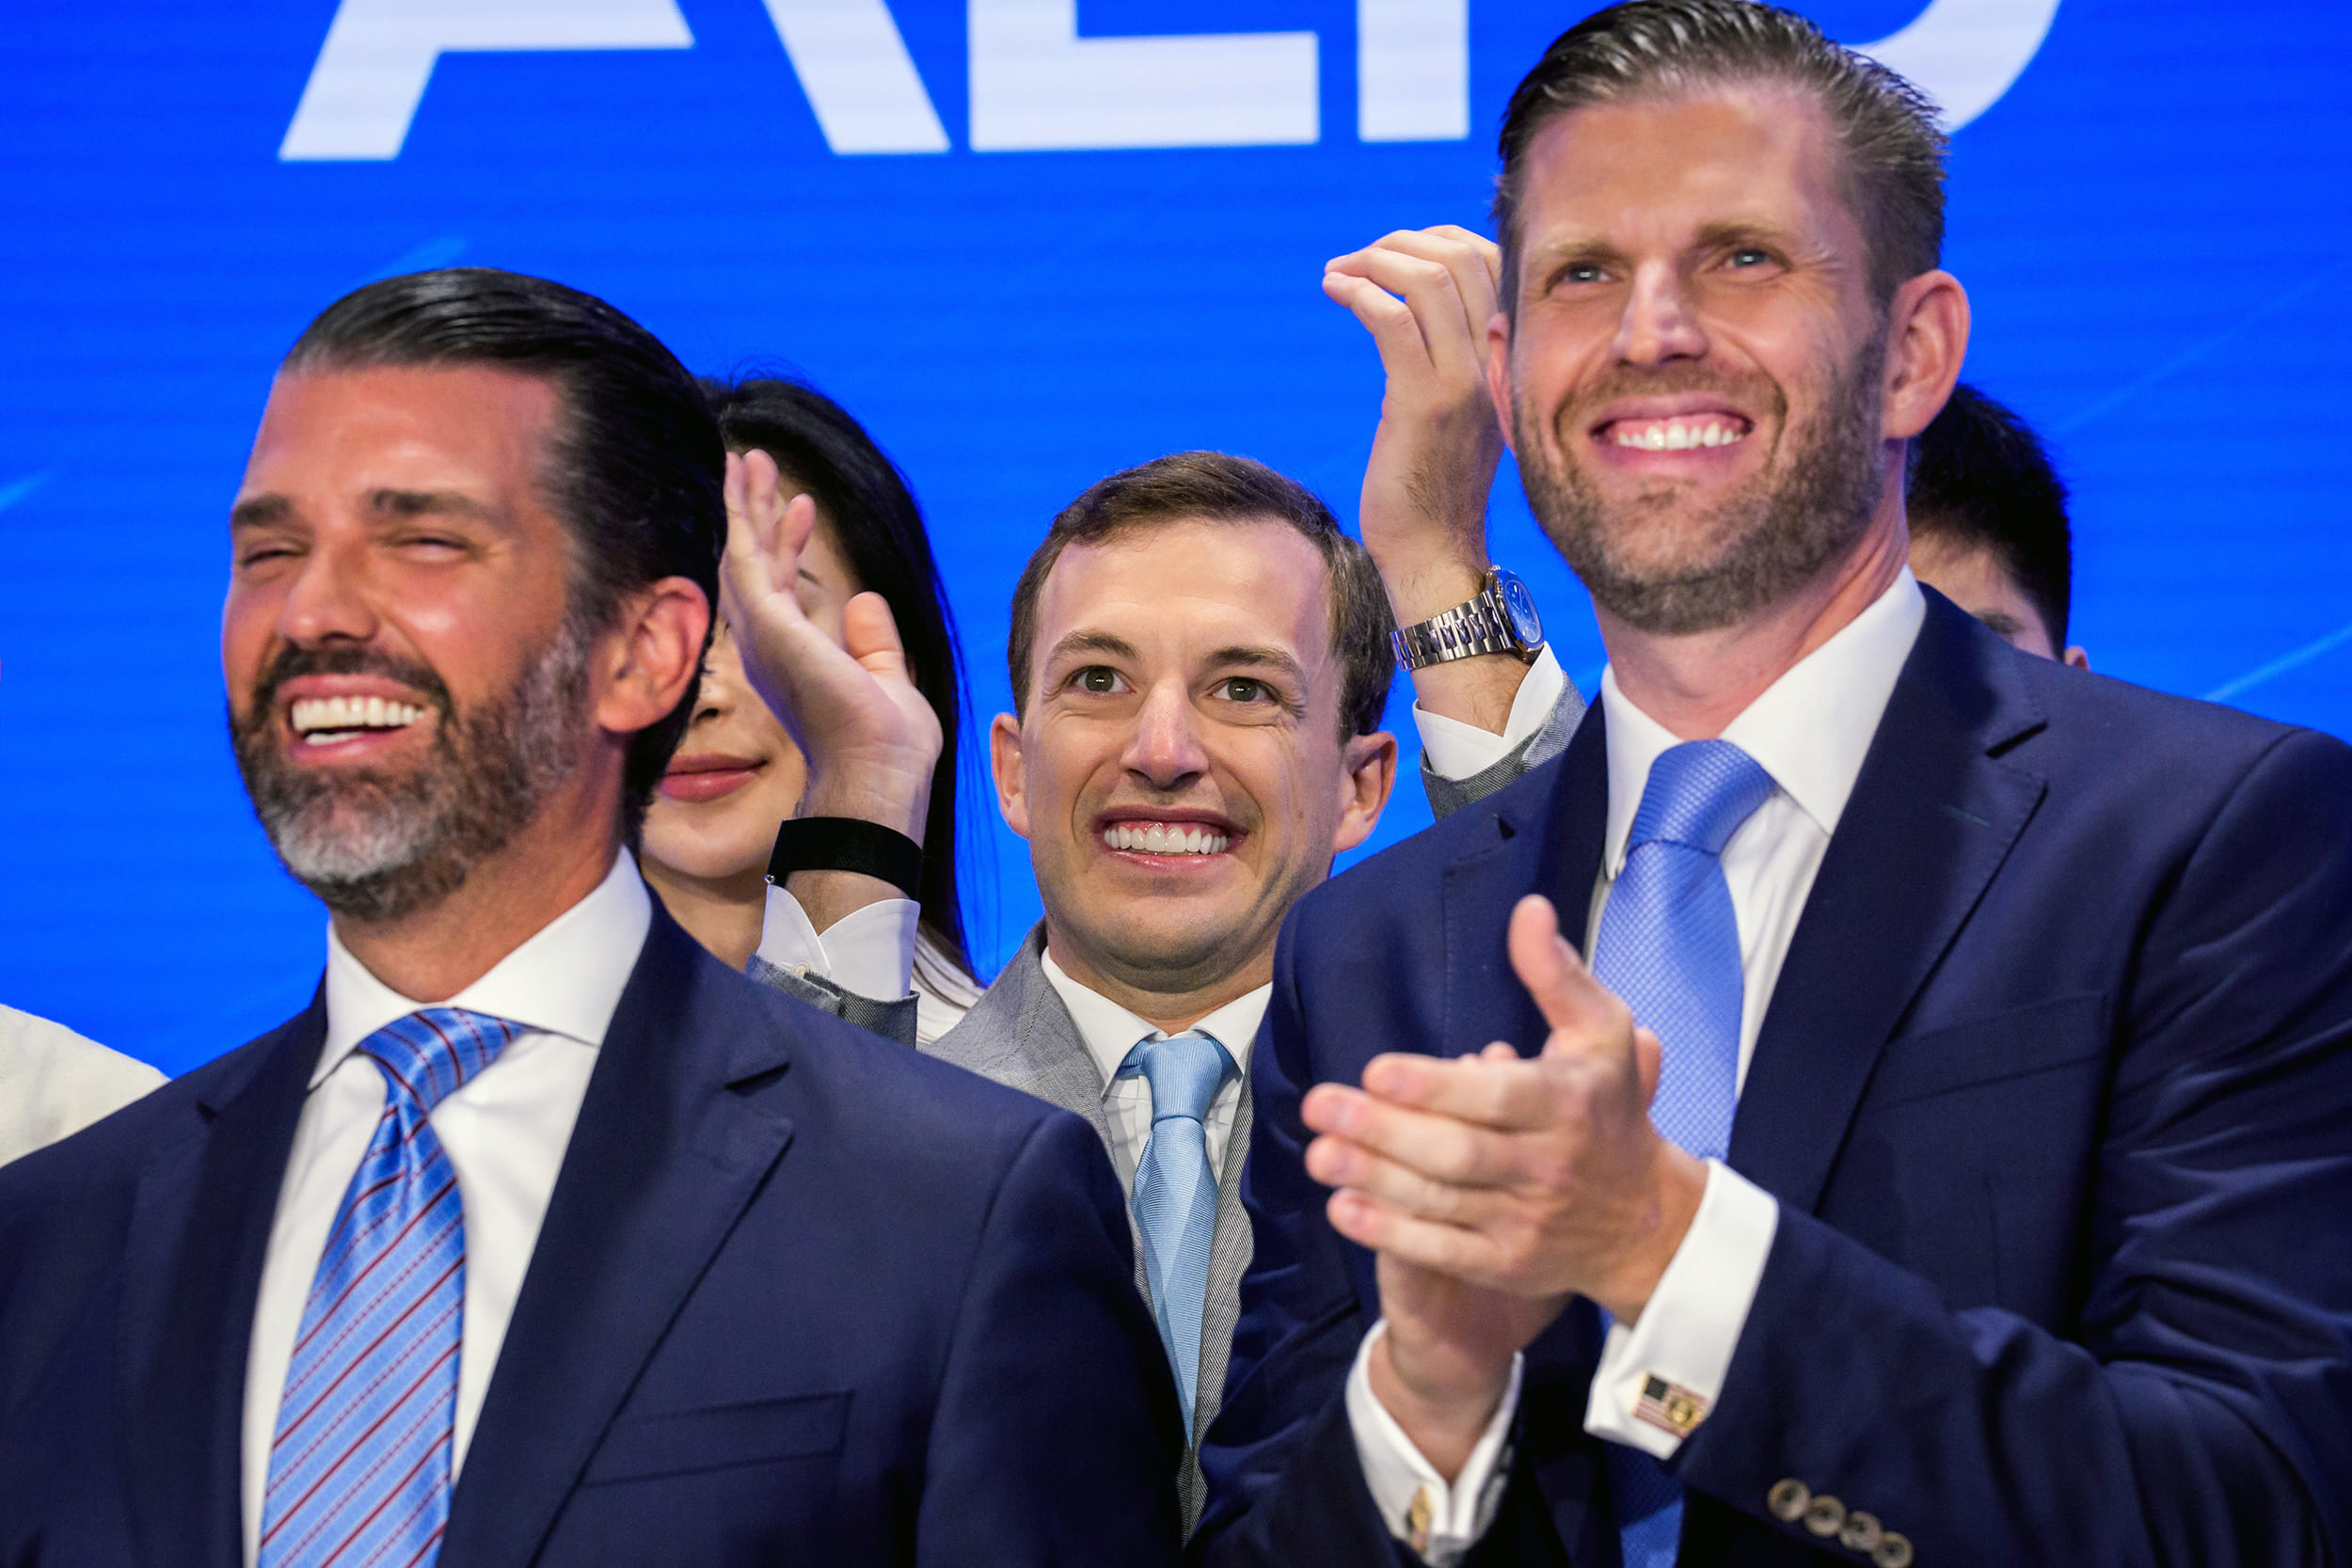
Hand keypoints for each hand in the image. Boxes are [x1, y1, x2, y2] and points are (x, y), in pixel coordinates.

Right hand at [720, 448, 940, 843]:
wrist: (876, 777)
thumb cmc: (884, 749)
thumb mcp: (888, 680)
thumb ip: (873, 641)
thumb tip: (863, 600)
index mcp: (795, 659)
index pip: (784, 589)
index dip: (789, 543)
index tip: (804, 505)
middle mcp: (769, 646)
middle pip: (755, 564)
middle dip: (757, 513)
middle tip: (757, 464)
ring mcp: (764, 636)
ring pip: (745, 553)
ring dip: (747, 503)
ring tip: (750, 457)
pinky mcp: (767, 626)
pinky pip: (746, 557)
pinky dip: (743, 516)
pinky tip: (747, 481)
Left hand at [1302, 897, 1706, 1452]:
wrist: (1646, 1220)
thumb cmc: (1609, 1108)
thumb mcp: (1603, 1032)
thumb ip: (1557, 974)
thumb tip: (1527, 909)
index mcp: (1570, 1103)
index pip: (1498, 1098)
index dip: (1435, 1087)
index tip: (1376, 1071)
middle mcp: (1549, 1166)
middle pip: (1457, 1153)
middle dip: (1383, 1133)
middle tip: (1319, 1106)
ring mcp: (1527, 1221)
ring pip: (1441, 1201)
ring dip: (1373, 1179)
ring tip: (1317, 1153)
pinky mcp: (1508, 1264)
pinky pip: (1443, 1251)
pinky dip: (1391, 1233)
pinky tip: (1343, 1209)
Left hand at [1322, 225, 1506, 626]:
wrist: (1434, 552)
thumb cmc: (1433, 485)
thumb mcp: (1457, 408)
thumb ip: (1455, 356)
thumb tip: (1422, 301)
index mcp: (1506, 358)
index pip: (1493, 262)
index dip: (1441, 238)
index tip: (1394, 252)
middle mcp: (1494, 363)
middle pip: (1463, 257)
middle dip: (1400, 243)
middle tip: (1356, 259)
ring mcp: (1463, 382)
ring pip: (1429, 279)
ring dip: (1374, 261)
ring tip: (1338, 272)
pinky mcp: (1422, 404)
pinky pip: (1394, 321)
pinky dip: (1360, 292)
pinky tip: (1334, 292)